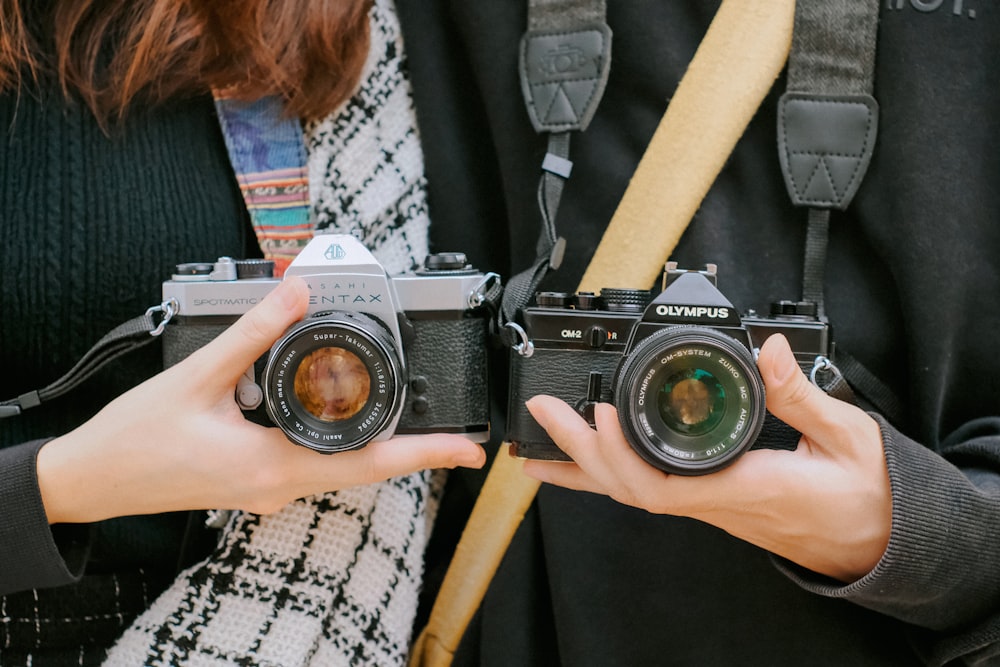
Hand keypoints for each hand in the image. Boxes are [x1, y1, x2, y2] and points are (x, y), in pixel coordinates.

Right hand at [37, 277, 485, 523]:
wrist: (92, 480)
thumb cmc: (135, 440)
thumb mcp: (197, 377)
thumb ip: (252, 332)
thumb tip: (297, 292)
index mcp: (272, 466)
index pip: (368, 463)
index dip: (425, 455)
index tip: (467, 452)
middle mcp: (278, 486)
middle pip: (365, 470)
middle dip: (414, 449)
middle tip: (455, 431)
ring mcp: (268, 489)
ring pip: (340, 468)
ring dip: (376, 444)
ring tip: (412, 418)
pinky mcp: (255, 482)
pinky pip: (312, 464)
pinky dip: (338, 441)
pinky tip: (338, 414)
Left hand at [521, 334, 890, 581]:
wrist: (877, 540)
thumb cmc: (864, 494)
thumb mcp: (847, 436)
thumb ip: (802, 394)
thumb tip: (768, 349)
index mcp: (743, 487)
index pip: (661, 486)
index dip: (621, 453)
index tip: (599, 410)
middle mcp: (715, 502)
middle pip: (628, 488)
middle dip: (578, 451)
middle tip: (541, 410)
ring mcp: (709, 504)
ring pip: (632, 492)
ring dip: (584, 466)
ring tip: (539, 447)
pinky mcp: (711, 499)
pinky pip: (649, 489)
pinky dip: (611, 473)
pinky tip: (589, 463)